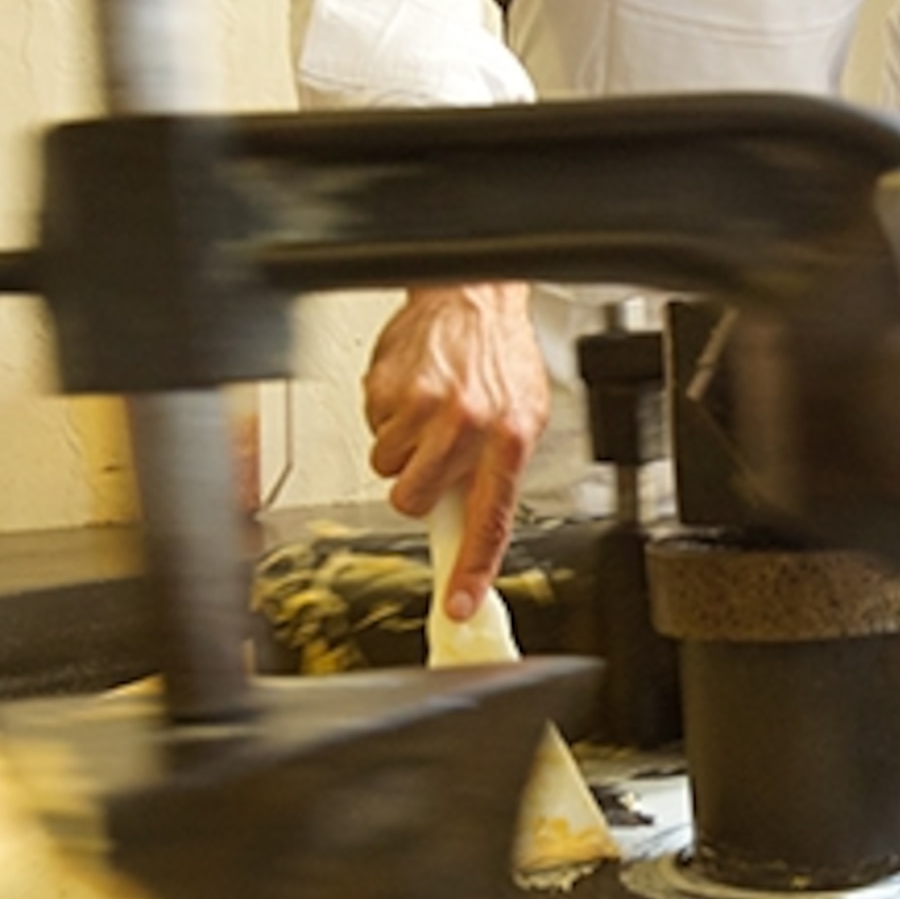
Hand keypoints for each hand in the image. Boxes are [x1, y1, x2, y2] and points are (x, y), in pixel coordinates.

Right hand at [362, 284, 549, 617]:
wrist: (471, 295)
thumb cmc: (499, 356)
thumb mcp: (525, 416)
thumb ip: (499, 472)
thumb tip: (472, 525)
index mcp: (509, 436)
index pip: (488, 520)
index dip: (470, 568)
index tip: (457, 603)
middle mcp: (467, 423)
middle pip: (415, 501)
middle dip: (419, 487)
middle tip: (436, 458)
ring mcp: (423, 406)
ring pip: (389, 469)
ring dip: (404, 451)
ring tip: (430, 417)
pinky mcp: (388, 389)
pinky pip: (374, 431)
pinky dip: (389, 420)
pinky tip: (414, 396)